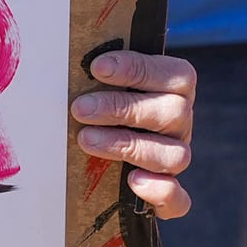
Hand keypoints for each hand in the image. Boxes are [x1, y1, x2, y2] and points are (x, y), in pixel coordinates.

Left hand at [69, 50, 196, 217]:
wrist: (95, 164)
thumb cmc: (95, 107)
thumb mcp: (98, 85)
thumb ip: (97, 73)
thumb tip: (67, 47)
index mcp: (173, 91)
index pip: (175, 75)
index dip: (138, 69)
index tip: (97, 67)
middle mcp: (180, 124)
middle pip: (174, 113)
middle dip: (122, 108)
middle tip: (80, 108)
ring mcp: (175, 159)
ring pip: (176, 155)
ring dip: (129, 145)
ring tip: (86, 139)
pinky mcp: (169, 196)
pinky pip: (178, 199)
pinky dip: (159, 191)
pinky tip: (132, 181)